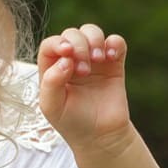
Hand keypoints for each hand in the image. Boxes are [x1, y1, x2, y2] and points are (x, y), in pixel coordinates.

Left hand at [36, 24, 132, 150]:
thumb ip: (51, 83)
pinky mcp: (114, 64)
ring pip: (92, 31)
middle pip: (72, 34)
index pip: (51, 44)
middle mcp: (71, 60)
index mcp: (52, 68)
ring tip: (98, 59)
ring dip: (95, 39)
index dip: (58, 43)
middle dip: (78, 45)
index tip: (67, 54)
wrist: (101, 136)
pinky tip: (112, 56)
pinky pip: (116, 42)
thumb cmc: (72, 122)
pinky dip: (115, 43)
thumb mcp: (52, 107)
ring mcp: (93, 60)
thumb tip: (64, 60)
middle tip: (83, 70)